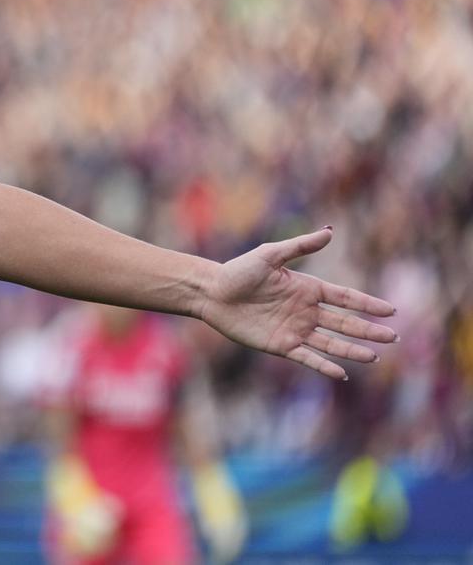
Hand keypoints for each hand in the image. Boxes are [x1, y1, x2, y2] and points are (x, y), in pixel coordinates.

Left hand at [198, 227, 395, 379]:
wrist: (212, 293)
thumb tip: (330, 231)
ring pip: (331, 343)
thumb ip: (300, 246)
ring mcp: (295, 329)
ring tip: (374, 356)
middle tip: (392, 337)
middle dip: (368, 331)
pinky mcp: (281, 345)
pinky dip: (324, 365)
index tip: (391, 311)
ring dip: (352, 350)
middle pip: (344, 323)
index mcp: (307, 289)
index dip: (368, 304)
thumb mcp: (269, 255)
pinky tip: (342, 373)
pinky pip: (307, 357)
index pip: (345, 298)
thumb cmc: (238, 271)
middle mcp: (306, 311)